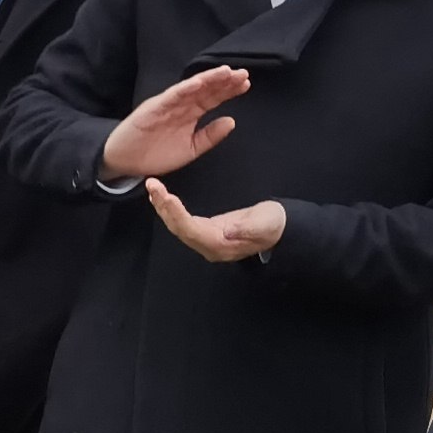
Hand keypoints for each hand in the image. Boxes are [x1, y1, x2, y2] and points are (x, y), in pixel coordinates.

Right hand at [100, 65, 252, 181]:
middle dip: (224, 81)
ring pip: (191, 88)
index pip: (213, 98)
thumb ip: (209, 136)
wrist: (125, 162)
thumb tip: (232, 121)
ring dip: (208, 80)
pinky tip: (199, 83)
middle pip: (206, 89)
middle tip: (242, 74)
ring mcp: (167, 105)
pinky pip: (171, 97)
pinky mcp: (153, 108)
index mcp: (190, 114)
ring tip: (226, 73)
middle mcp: (181, 105)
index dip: (229, 91)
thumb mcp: (190, 149)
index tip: (246, 84)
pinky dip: (184, 89)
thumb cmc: (155, 154)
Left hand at [144, 180, 286, 263]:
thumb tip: (229, 231)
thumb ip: (246, 229)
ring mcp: (206, 239)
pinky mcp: (206, 231)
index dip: (177, 214)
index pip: (191, 230)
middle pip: (179, 228)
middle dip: (164, 207)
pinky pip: (183, 221)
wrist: (280, 228)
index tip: (167, 197)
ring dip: (164, 207)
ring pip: (178, 226)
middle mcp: (208, 246)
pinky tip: (163, 199)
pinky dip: (171, 209)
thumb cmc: (273, 225)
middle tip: (153, 186)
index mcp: (220, 246)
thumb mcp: (264, 224)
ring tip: (153, 189)